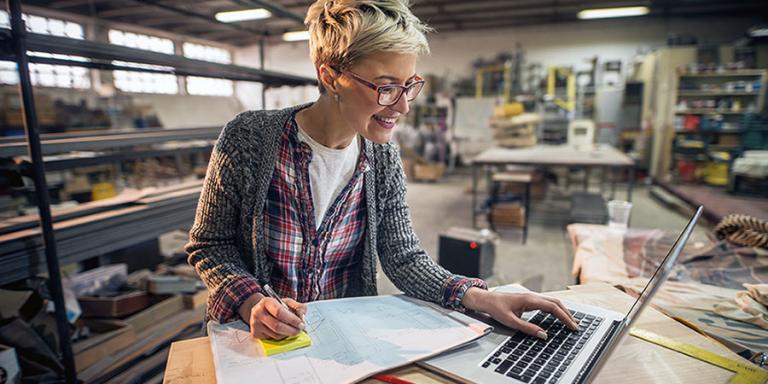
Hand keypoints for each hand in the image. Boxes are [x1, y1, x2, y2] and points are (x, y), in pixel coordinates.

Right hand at [238, 293, 306, 338]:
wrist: (260, 311)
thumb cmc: (276, 306)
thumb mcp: (287, 302)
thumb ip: (298, 306)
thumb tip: (302, 316)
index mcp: (266, 302)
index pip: (279, 312)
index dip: (292, 320)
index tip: (301, 323)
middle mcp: (258, 313)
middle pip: (277, 326)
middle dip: (292, 330)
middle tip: (300, 330)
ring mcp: (255, 324)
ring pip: (276, 334)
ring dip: (288, 334)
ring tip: (293, 330)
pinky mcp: (255, 334)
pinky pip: (272, 339)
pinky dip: (282, 337)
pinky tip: (284, 332)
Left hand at [462, 288, 578, 339]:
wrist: (487, 300)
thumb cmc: (496, 308)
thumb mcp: (511, 321)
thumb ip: (528, 328)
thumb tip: (544, 335)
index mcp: (530, 300)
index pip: (552, 307)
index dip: (564, 317)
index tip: (572, 326)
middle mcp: (533, 296)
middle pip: (556, 303)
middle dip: (567, 314)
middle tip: (576, 326)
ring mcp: (532, 297)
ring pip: (552, 302)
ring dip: (563, 311)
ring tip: (571, 322)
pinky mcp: (530, 300)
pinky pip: (547, 303)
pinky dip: (556, 309)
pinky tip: (559, 316)